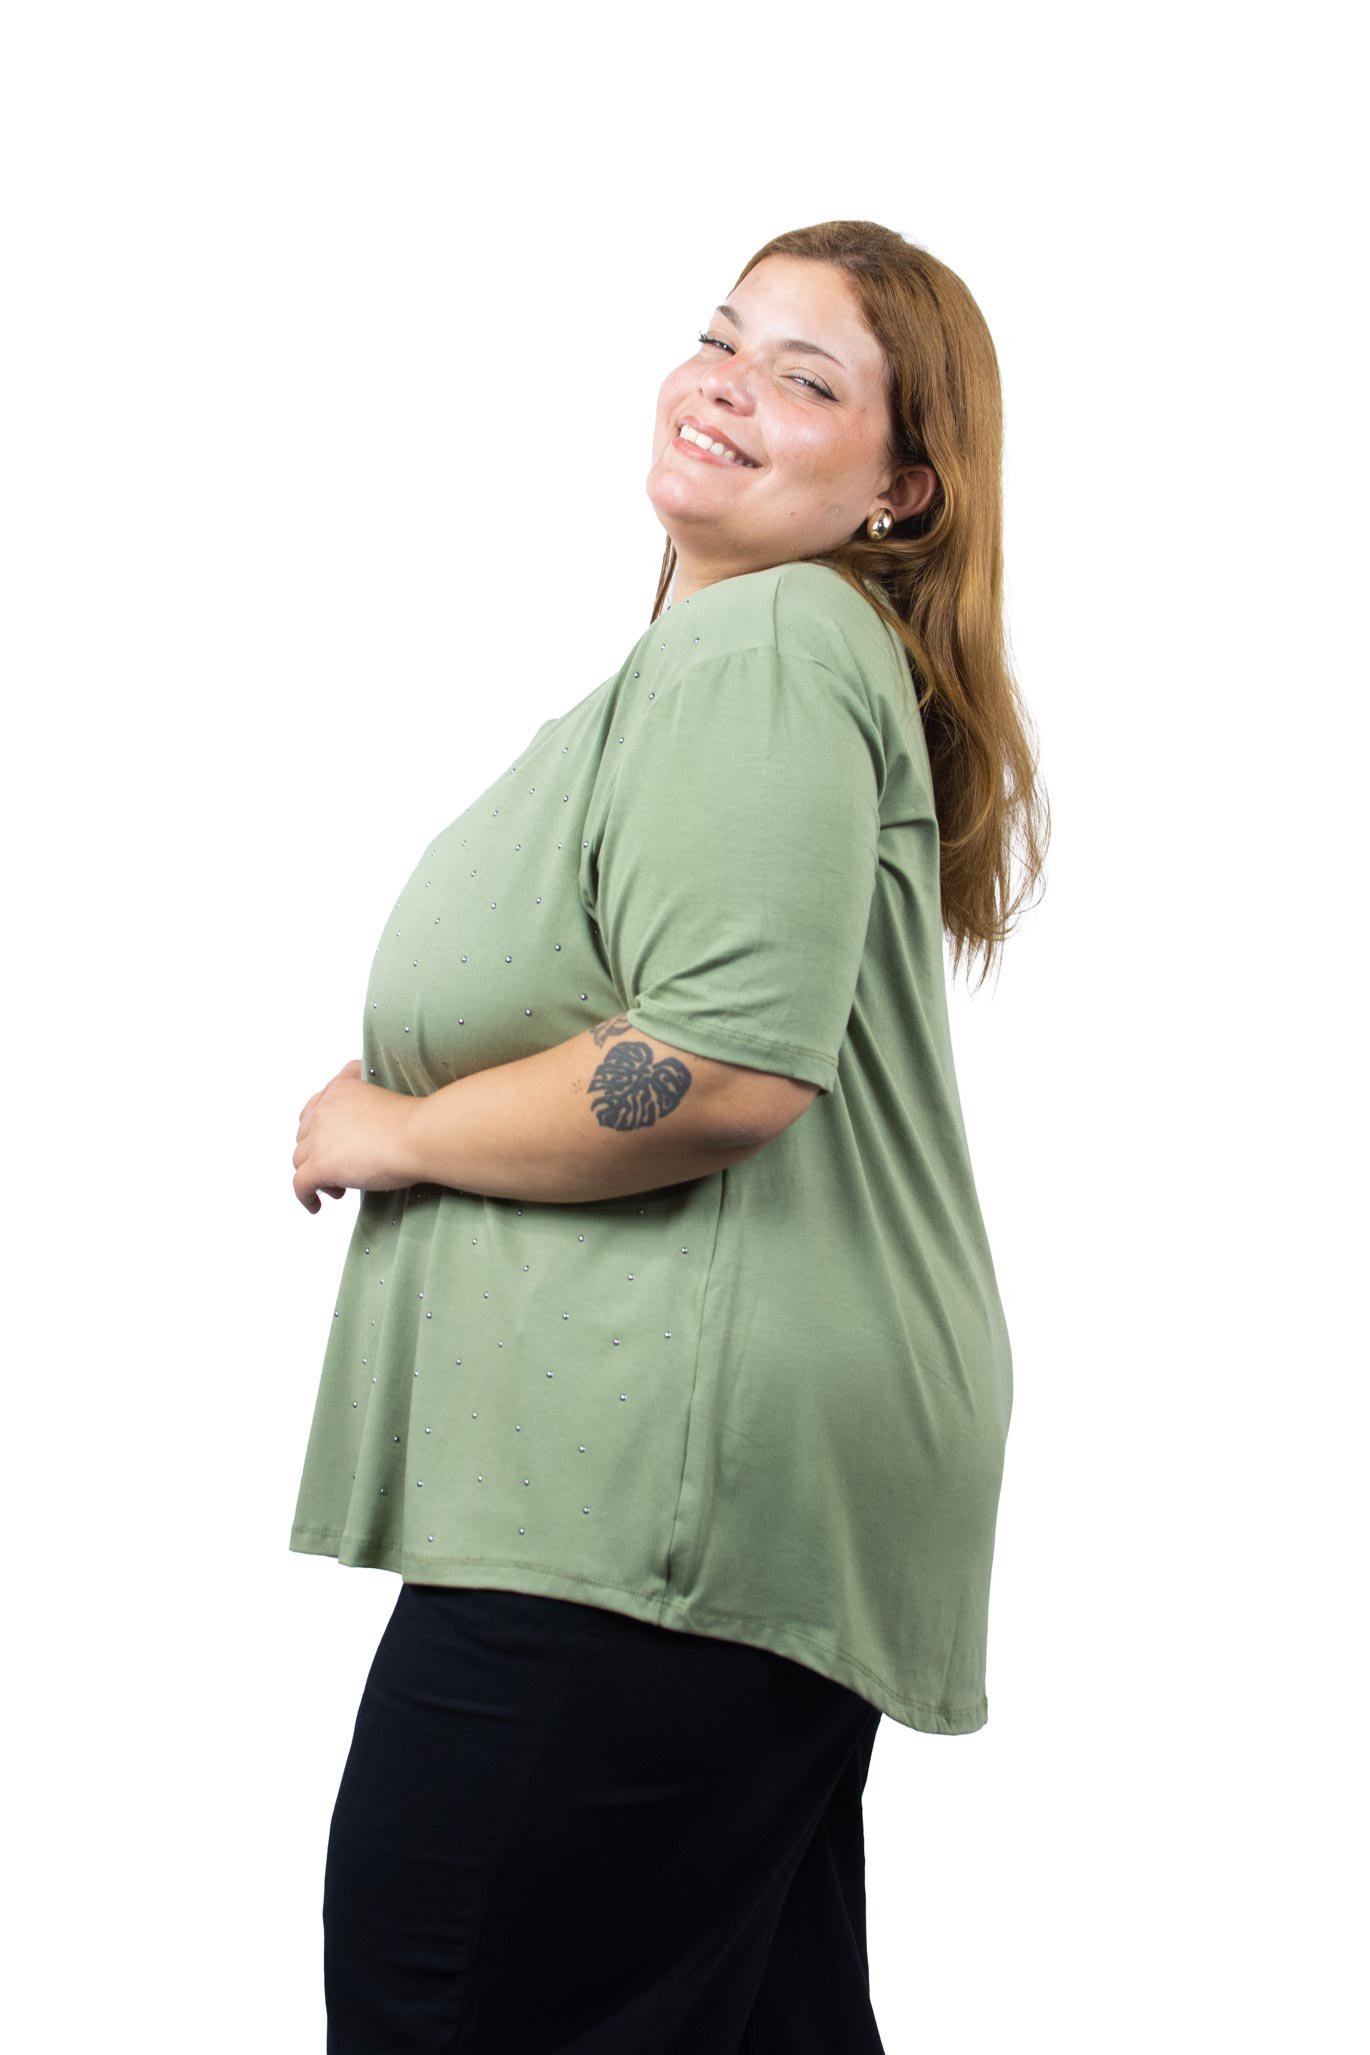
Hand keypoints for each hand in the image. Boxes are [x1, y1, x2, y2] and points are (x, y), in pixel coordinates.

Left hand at [293, 1059, 417, 1213]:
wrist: (419, 1137)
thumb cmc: (414, 1123)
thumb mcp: (384, 1096)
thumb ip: (363, 1104)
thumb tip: (360, 1129)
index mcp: (339, 1090)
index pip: (313, 1109)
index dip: (318, 1130)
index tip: (328, 1143)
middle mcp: (323, 1110)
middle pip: (304, 1137)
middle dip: (318, 1153)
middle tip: (341, 1167)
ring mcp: (319, 1139)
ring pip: (300, 1161)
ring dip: (316, 1175)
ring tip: (339, 1187)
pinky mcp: (320, 1166)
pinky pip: (300, 1185)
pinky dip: (306, 1197)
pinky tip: (316, 1206)